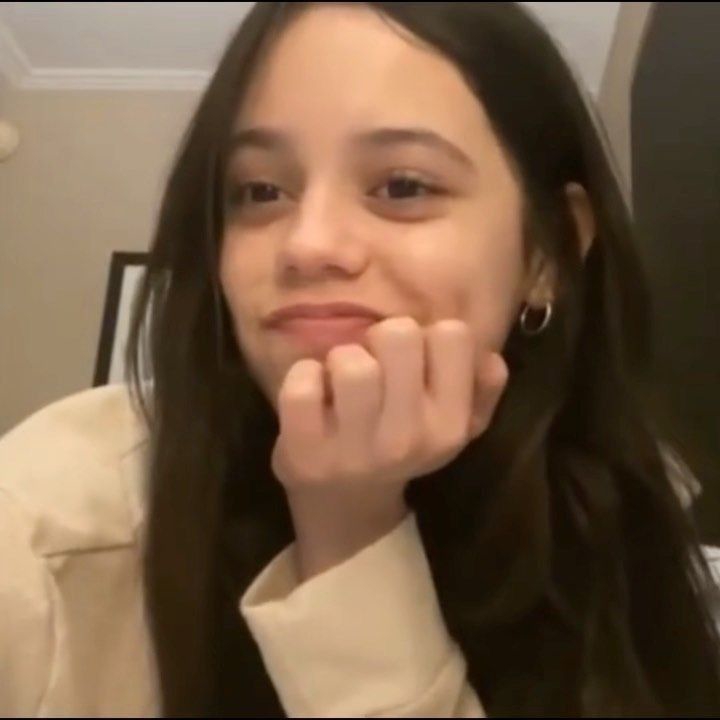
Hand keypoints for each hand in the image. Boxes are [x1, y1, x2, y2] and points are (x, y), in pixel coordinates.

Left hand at [270, 316, 508, 578]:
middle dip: (380, 340)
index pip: (453, 334)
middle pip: (398, 333)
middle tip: (372, 367)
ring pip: (351, 360)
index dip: (427, 338)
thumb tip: (491, 357)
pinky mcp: (304, 450)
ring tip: (340, 383)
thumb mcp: (455, 427)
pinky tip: (311, 395)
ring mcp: (353, 448)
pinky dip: (302, 376)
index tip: (411, 364)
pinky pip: (301, 383)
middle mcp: (407, 438)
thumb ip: (481, 389)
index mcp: (450, 425)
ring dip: (340, 359)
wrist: (346, 507)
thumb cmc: (400, 448)